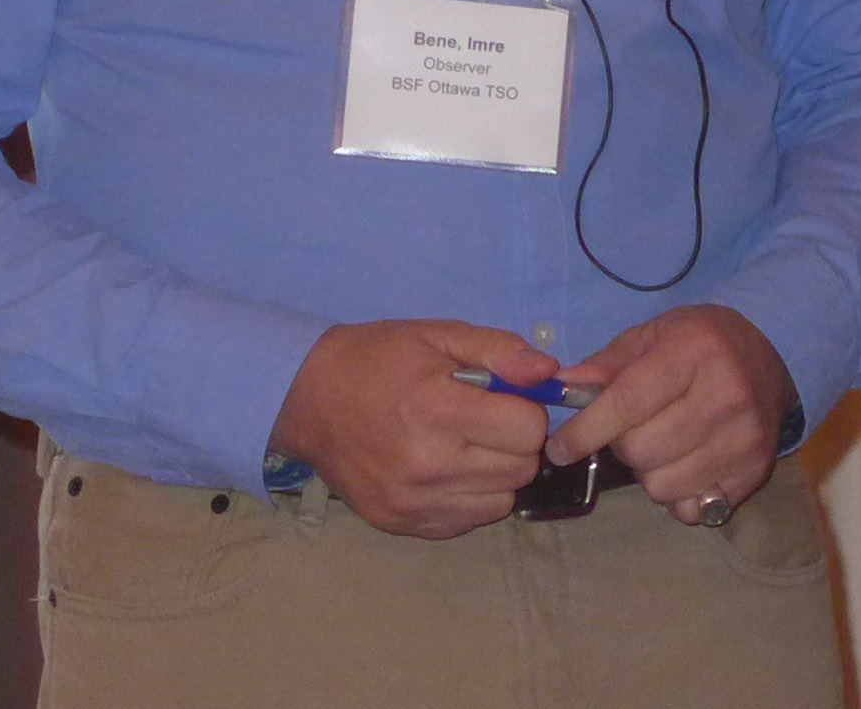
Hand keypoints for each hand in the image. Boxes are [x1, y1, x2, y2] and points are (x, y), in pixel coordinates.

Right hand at [268, 318, 557, 537]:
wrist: (309, 399)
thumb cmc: (380, 360)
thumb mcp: (441, 336)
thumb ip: (501, 351)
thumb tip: (550, 374)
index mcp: (438, 409)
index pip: (528, 430)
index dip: (528, 411)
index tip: (508, 400)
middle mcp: (427, 464)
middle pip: (521, 469)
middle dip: (516, 443)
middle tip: (488, 422)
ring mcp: (412, 502)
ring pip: (501, 501)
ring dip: (497, 474)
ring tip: (469, 446)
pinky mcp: (400, 524)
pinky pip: (467, 521)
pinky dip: (471, 498)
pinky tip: (449, 470)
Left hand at [545, 305, 794, 523]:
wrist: (771, 355)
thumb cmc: (699, 344)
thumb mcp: (651, 337)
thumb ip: (606, 365)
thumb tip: (562, 389)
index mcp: (694, 352)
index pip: (628, 402)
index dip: (586, 431)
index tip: (560, 448)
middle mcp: (726, 394)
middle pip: (641, 451)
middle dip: (622, 447)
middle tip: (632, 431)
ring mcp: (745, 437)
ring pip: (663, 486)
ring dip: (649, 474)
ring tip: (662, 447)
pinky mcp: (756, 470)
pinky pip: (693, 509)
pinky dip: (679, 496)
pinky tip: (687, 466)